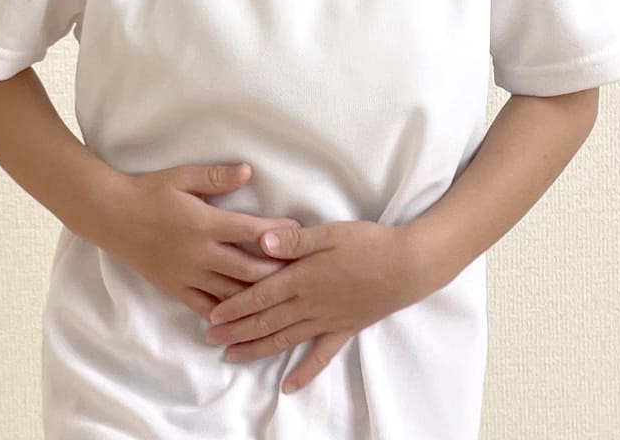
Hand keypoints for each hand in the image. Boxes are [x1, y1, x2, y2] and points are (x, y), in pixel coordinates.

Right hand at [101, 162, 303, 320]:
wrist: (112, 214)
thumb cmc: (149, 190)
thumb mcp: (183, 176)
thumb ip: (217, 177)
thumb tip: (249, 171)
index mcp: (205, 223)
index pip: (251, 232)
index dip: (278, 234)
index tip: (299, 234)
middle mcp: (200, 254)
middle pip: (248, 270)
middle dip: (276, 272)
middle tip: (300, 271)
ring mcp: (187, 275)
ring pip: (230, 294)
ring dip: (256, 296)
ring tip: (279, 296)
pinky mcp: (174, 288)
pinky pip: (204, 307)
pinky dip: (225, 313)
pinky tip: (241, 316)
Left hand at [203, 220, 417, 394]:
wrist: (408, 266)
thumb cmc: (368, 243)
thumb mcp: (330, 232)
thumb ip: (295, 240)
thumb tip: (261, 241)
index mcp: (303, 277)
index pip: (260, 295)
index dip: (235, 306)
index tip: (212, 316)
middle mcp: (310, 304)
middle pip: (266, 321)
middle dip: (236, 331)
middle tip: (210, 339)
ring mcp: (327, 321)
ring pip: (285, 339)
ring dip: (257, 349)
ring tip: (233, 357)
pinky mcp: (344, 330)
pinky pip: (321, 356)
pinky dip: (304, 372)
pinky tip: (289, 386)